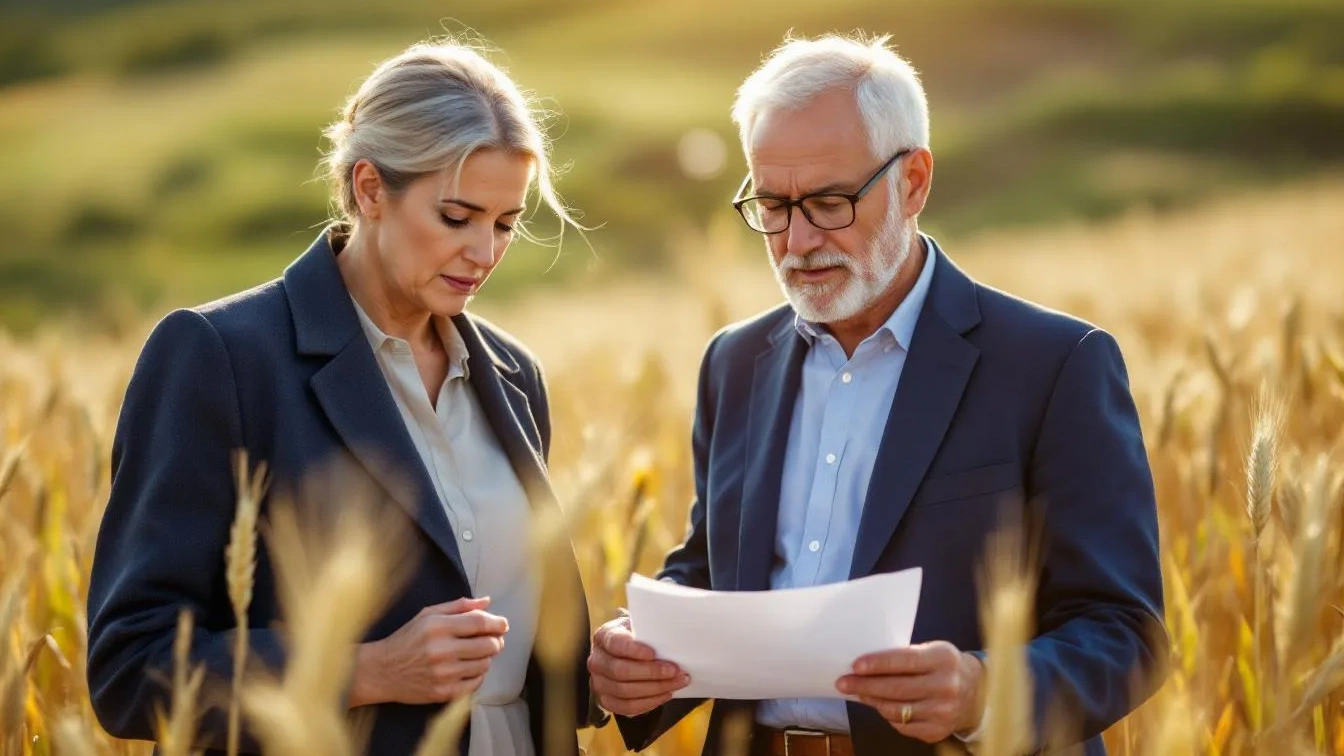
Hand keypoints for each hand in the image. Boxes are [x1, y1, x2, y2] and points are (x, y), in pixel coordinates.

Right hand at [349, 596, 508, 706]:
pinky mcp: (444, 692)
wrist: (382, 671)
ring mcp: (443, 674)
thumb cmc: (407, 639)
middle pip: (488, 645)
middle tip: (492, 639)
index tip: (503, 624)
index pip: (480, 623)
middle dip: (495, 641)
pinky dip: (477, 674)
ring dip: (486, 658)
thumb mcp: (427, 615)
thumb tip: (487, 602)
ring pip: (485, 664)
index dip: (497, 623)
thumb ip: (459, 606)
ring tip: (475, 654)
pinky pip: (476, 683)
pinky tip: (467, 668)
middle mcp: (442, 650)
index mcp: (438, 627)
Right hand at [586, 614, 688, 715]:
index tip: (653, 653)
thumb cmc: (637, 639)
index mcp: (603, 637)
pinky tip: (665, 694)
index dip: (633, 650)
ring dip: (655, 689)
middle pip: (620, 671)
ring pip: (625, 691)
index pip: (615, 643)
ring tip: (677, 682)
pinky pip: (627, 707)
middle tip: (674, 671)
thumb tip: (671, 639)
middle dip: (651, 672)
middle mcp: (597, 661)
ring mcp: (599, 683)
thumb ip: (649, 631)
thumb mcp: (639, 627)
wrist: (626, 654)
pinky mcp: (606, 701)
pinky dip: (649, 702)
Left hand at [836, 641, 984, 742]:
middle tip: (843, 682)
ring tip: (859, 692)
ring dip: (872, 701)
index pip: (904, 661)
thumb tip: (866, 664)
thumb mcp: (932, 651)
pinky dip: (887, 715)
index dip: (878, 664)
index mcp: (942, 659)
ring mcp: (942, 711)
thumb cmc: (944, 667)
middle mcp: (945, 686)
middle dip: (865, 685)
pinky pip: (902, 725)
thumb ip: (905, 656)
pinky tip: (880, 705)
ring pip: (895, 709)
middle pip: (896, 688)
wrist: (976, 692)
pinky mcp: (937, 730)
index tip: (855, 666)